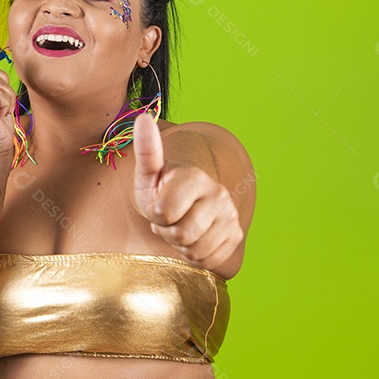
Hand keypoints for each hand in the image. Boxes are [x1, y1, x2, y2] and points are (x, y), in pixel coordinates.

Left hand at [131, 114, 242, 270]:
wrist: (184, 202)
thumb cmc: (159, 189)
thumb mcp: (147, 174)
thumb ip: (146, 149)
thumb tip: (143, 118)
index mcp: (194, 176)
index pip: (163, 214)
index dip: (154, 215)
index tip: (157, 204)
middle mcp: (218, 193)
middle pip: (182, 235)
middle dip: (168, 232)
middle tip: (168, 219)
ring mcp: (230, 215)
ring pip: (196, 250)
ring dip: (181, 245)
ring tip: (181, 226)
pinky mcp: (236, 234)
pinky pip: (209, 260)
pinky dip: (196, 255)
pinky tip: (194, 237)